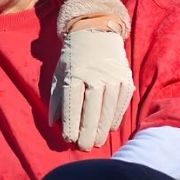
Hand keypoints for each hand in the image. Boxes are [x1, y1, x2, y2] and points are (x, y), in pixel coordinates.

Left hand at [49, 25, 134, 150]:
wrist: (97, 31)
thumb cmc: (73, 56)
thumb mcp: (59, 73)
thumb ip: (56, 99)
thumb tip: (54, 124)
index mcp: (76, 74)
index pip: (73, 105)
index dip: (71, 125)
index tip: (69, 140)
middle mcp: (96, 77)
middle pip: (92, 112)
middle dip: (88, 134)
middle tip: (84, 147)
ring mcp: (114, 79)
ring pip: (109, 111)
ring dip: (103, 130)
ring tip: (96, 142)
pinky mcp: (126, 80)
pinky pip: (122, 105)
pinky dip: (115, 118)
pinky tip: (110, 128)